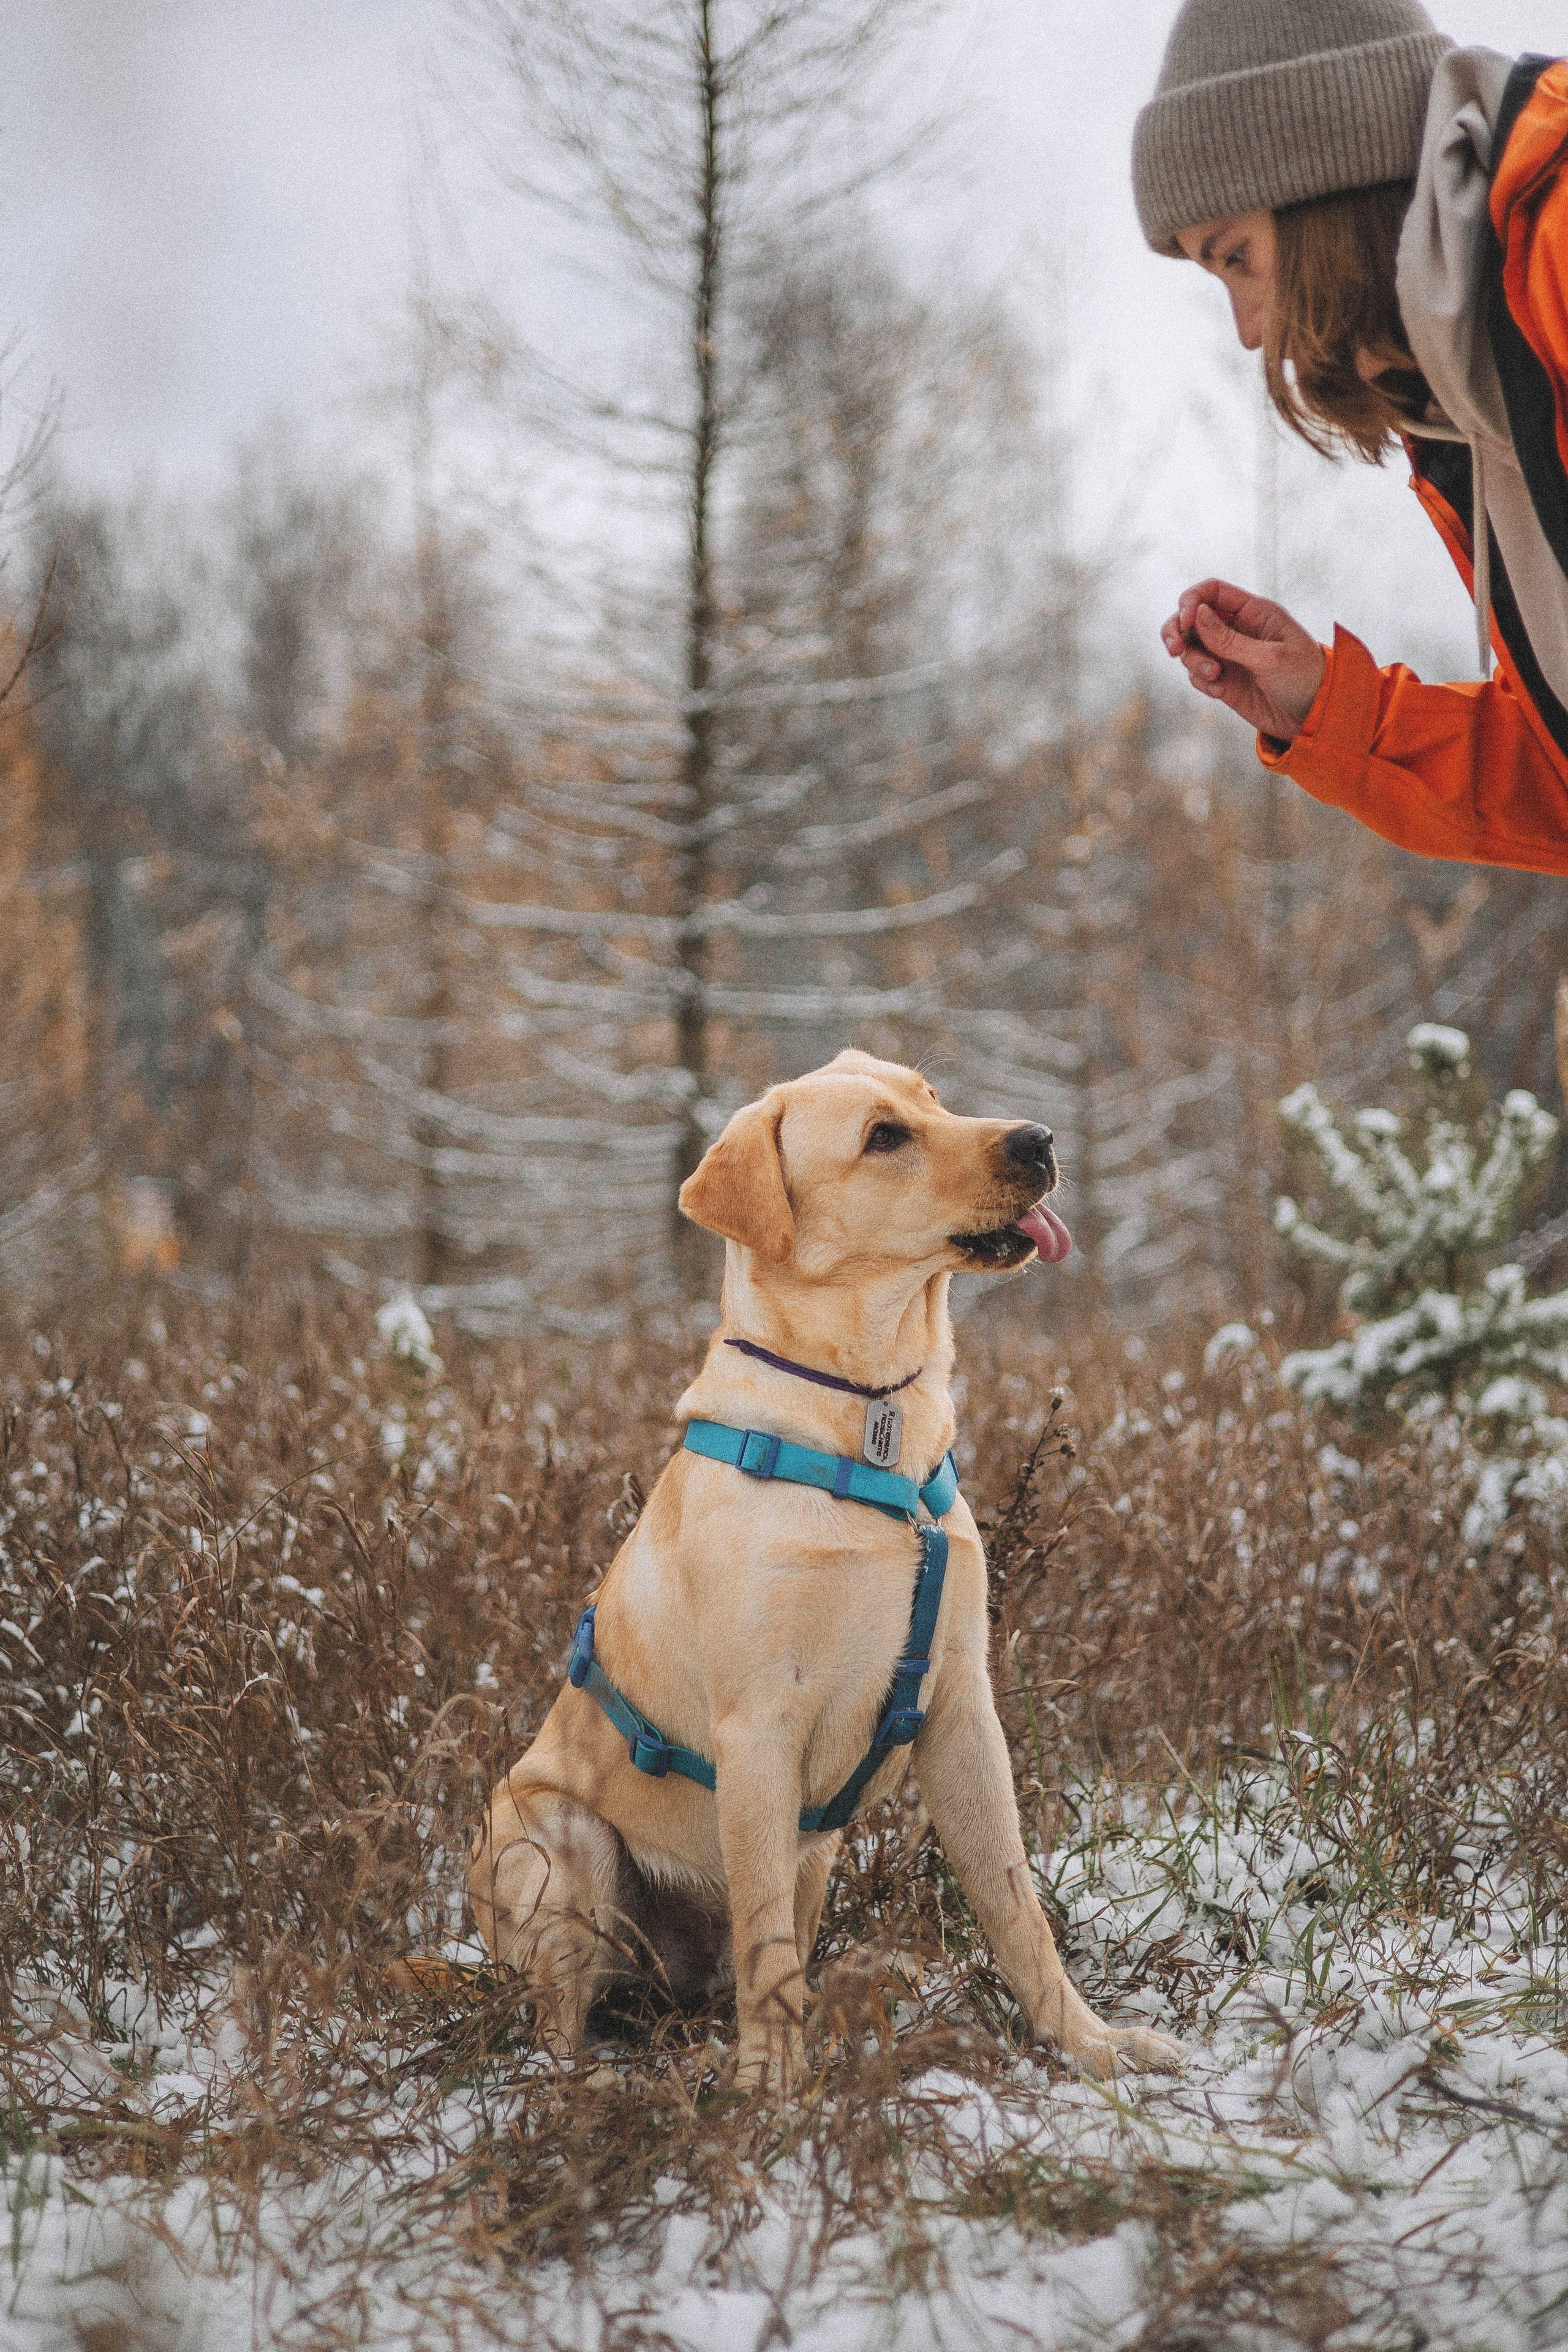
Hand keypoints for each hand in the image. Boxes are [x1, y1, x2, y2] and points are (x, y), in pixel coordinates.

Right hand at [1160, 579, 1325, 741]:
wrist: (1314, 716)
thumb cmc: (1303, 678)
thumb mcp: (1270, 657)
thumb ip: (1231, 639)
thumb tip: (1197, 615)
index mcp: (1254, 612)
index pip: (1212, 591)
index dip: (1191, 601)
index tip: (1185, 623)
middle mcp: (1237, 629)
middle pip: (1192, 618)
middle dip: (1177, 631)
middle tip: (1175, 650)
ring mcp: (1229, 655)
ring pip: (1191, 648)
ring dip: (1193, 662)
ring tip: (1215, 677)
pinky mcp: (1224, 679)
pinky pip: (1197, 675)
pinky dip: (1202, 683)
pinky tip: (1221, 693)